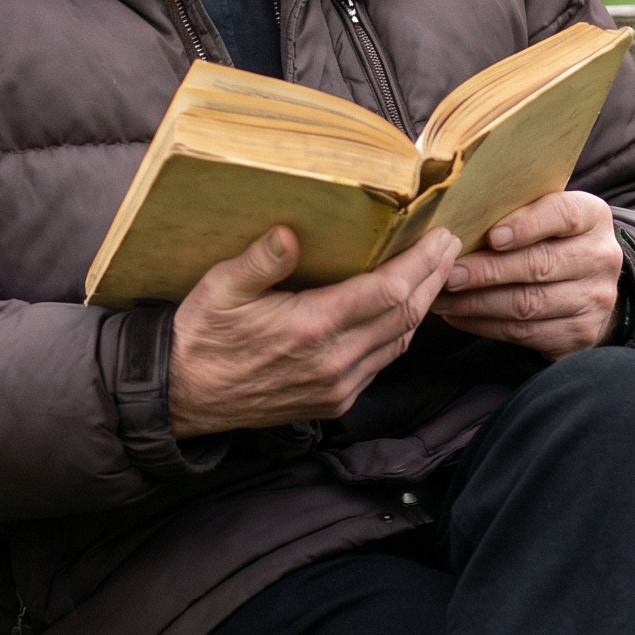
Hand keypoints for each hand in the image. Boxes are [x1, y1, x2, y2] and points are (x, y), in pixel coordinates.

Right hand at [168, 225, 463, 437]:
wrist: (184, 395)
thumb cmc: (201, 336)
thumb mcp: (219, 288)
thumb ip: (259, 260)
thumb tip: (289, 233)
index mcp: (310, 327)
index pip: (388, 292)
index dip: (422, 263)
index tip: (441, 237)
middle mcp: (333, 361)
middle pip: (404, 315)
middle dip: (434, 277)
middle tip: (450, 245)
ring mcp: (337, 386)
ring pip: (399, 342)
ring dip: (422, 305)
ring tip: (435, 272)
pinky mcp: (335, 401)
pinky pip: (382, 362)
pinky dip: (400, 332)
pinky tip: (400, 310)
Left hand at [430, 190, 623, 357]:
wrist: (586, 286)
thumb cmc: (547, 238)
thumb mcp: (542, 213)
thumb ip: (512, 209)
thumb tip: (454, 215)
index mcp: (592, 216)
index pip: (563, 214)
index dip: (527, 225)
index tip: (491, 236)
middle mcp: (601, 257)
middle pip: (540, 264)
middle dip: (487, 270)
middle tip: (447, 272)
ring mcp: (595, 299)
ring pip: (528, 303)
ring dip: (477, 302)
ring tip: (441, 296)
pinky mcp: (580, 332)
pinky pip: (525, 332)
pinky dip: (484, 324)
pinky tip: (457, 315)